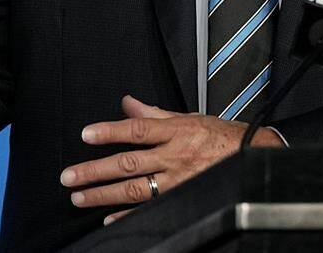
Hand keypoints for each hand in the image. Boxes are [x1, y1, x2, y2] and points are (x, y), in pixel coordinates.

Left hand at [61, 95, 283, 223]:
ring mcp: (178, 180)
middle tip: (69, 176)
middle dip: (95, 171)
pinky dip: (128, 216)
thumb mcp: (189, 117)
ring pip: (135, 188)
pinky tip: (109, 219)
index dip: (109, 131)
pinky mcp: (183, 196)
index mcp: (176, 131)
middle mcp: (175, 156)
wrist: (253, 156)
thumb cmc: (223, 136)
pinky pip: (151, 208)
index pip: (136, 130)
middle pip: (128, 163)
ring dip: (104, 194)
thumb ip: (155, 114)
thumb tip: (128, 103)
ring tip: (80, 197)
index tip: (86, 135)